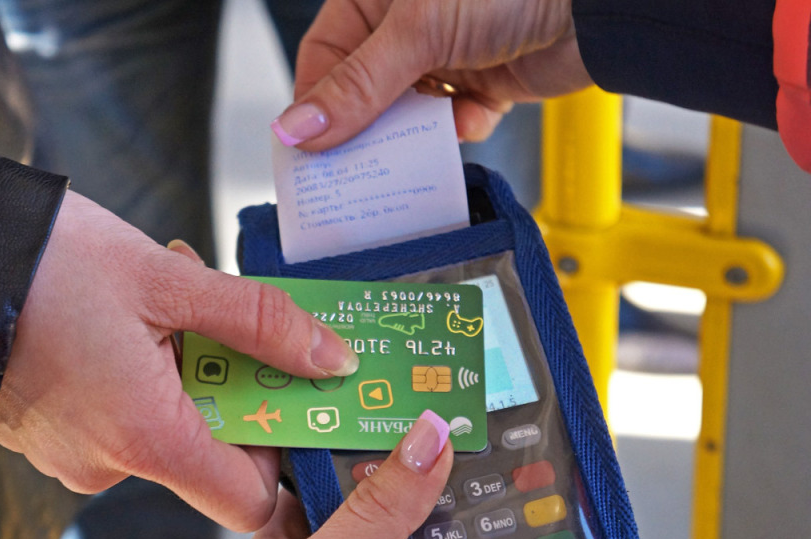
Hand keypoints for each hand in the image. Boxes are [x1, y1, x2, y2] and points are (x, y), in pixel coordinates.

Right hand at [0, 190, 359, 531]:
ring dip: (183, 372)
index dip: (279, 452)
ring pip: (164, 429)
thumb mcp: (171, 281)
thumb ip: (260, 322)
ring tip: (165, 307)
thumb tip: (331, 358)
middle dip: (228, 387)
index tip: (283, 394)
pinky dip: (141, 378)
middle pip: (209, 456)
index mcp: (146, 438)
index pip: (249, 501)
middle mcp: (108, 464)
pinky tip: (127, 323)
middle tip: (222, 323)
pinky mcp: (52, 436)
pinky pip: (121, 420)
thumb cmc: (45, 265)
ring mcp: (74, 455)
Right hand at [271, 0, 592, 148]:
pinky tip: (472, 114)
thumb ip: (356, 87)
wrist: (599, 5)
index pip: (324, 57)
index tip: (309, 149)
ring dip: (415, 132)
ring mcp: (446, 54)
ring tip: (421, 140)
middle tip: (356, 164)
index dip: (315, 104)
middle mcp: (407, 24)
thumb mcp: (418, 31)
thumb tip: (298, 127)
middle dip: (367, 126)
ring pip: (407, 113)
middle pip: (363, 91)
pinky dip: (460, 126)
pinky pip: (453, 120)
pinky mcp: (483, 82)